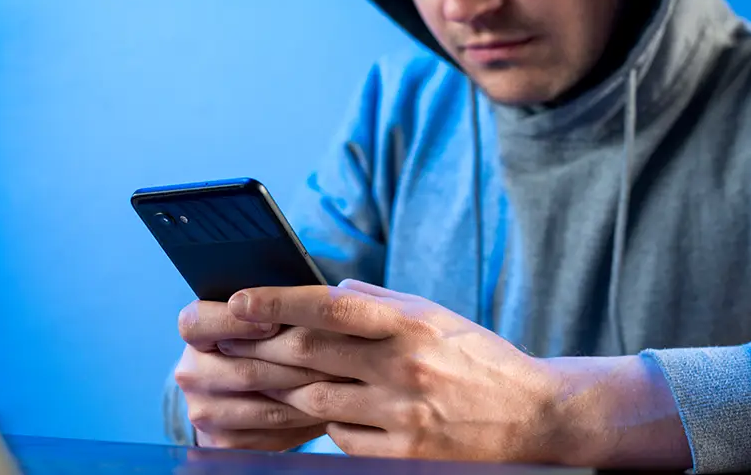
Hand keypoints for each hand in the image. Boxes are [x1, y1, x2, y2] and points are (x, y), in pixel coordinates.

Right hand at [174, 300, 337, 450]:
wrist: (238, 385)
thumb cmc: (262, 334)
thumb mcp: (258, 312)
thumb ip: (273, 305)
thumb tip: (313, 298)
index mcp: (193, 330)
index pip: (197, 323)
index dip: (235, 323)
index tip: (273, 323)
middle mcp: (190, 372)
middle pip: (245, 372)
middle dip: (299, 366)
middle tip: (342, 357)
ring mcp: (204, 411)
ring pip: (267, 408)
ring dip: (312, 396)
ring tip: (347, 382)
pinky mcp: (222, 441)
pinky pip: (273, 433)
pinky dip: (307, 421)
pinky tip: (332, 407)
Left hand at [216, 280, 691, 467]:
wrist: (534, 414)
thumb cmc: (475, 357)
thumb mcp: (434, 316)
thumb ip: (378, 304)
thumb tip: (324, 293)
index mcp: (411, 324)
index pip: (332, 309)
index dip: (278, 303)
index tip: (237, 301)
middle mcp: (404, 369)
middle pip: (310, 356)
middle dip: (254, 347)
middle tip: (216, 340)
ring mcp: (402, 417)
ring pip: (315, 400)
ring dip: (275, 388)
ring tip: (243, 375)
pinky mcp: (403, 456)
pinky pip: (340, 438)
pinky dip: (322, 423)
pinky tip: (312, 411)